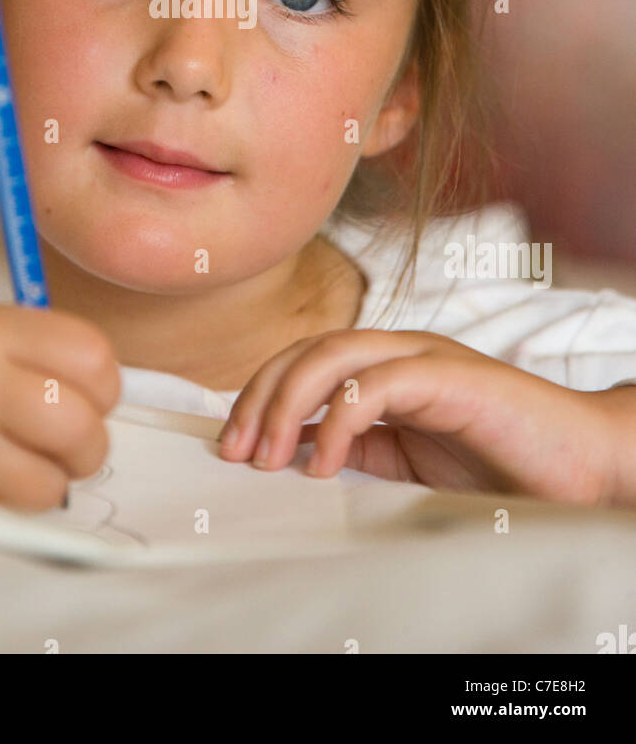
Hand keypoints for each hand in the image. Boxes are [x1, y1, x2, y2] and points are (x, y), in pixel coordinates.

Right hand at [0, 299, 120, 511]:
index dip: (104, 383)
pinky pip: (4, 521)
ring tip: (14, 464)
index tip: (91, 394)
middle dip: (86, 441)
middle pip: (82, 426)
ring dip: (46, 482)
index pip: (92, 356)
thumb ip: (29, 349)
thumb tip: (102, 394)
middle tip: (63, 441)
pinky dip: (5, 510)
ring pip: (50, 485)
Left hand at [218, 329, 617, 505]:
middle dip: (260, 398)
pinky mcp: (450, 376)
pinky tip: (320, 462)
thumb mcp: (410, 460)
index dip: (261, 396)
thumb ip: (362, 447)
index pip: (305, 361)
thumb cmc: (502, 463)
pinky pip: (376, 385)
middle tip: (236, 451)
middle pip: (307, 351)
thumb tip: (296, 453)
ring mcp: (426, 357)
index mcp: (388, 366)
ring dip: (287, 404)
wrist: (582, 465)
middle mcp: (401, 351)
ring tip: (266, 456)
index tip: (233, 445)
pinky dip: (337, 421)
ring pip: (332, 355)